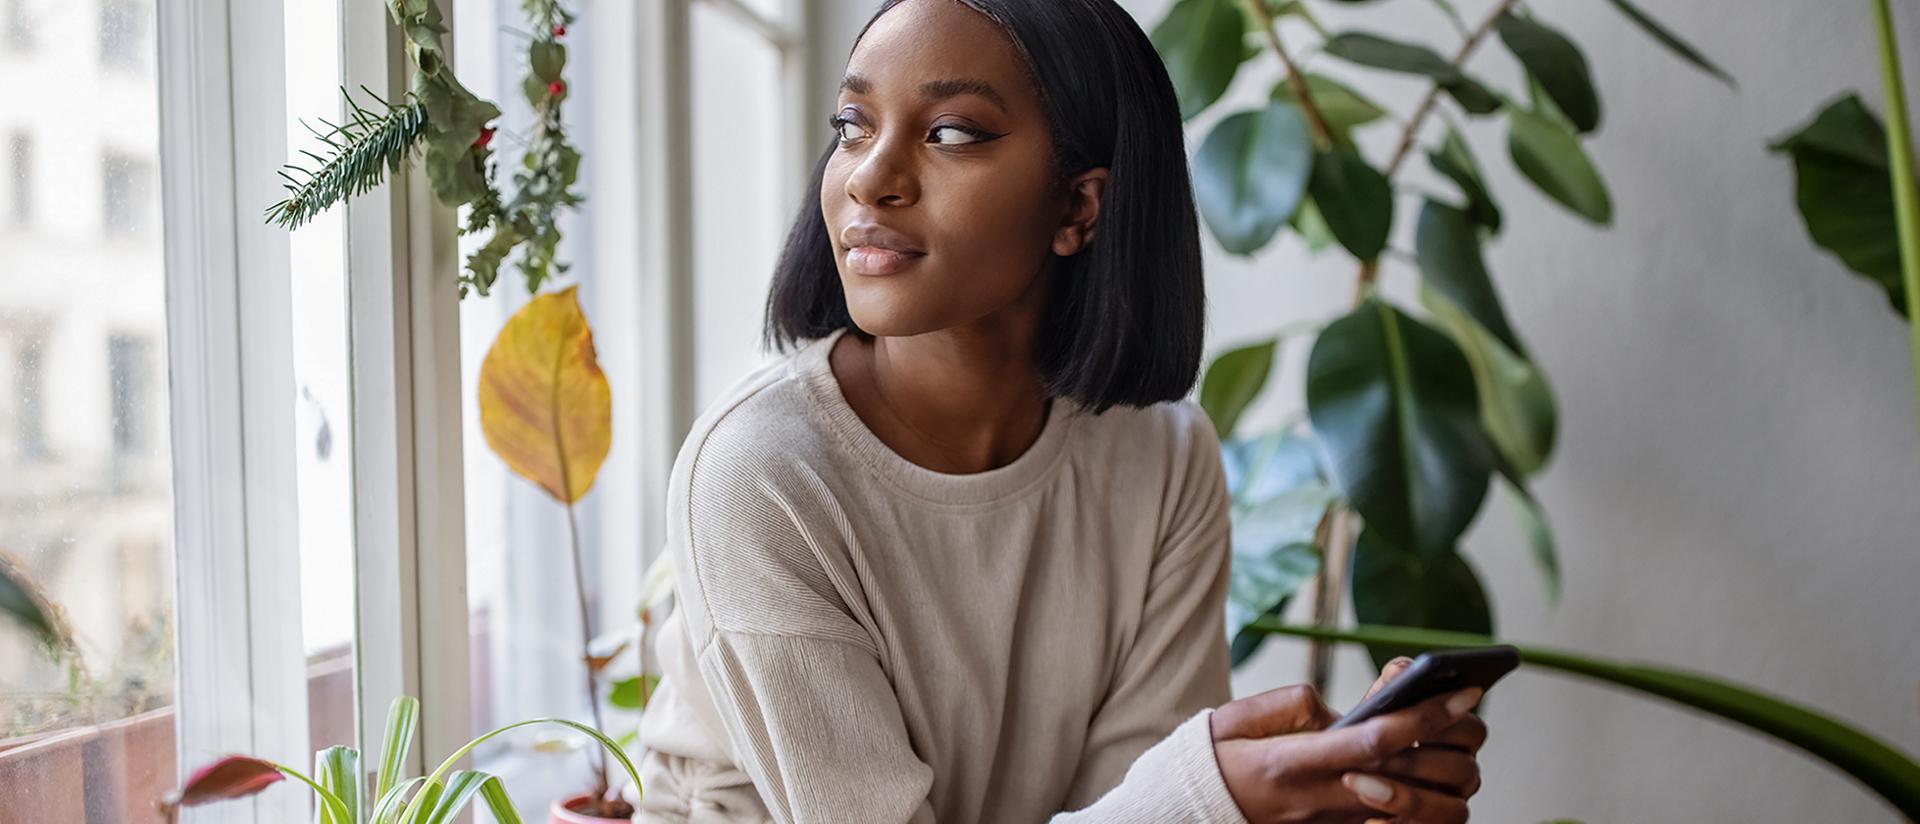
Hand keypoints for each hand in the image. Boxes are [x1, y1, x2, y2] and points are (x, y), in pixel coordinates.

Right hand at [1210, 659, 1484, 823]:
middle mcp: (1322, 798)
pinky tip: (1427, 768)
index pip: (1377, 740)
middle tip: (1468, 707)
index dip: (1426, 716)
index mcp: (1296, 762)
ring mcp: (1335, 820)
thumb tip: (1340, 709)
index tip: (1462, 691)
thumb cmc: (1214, 759)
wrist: (1191, 811)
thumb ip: (1292, 704)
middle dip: (1452, 740)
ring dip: (1443, 775)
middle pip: (1410, 776)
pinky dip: (1423, 798)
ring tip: (1448, 738)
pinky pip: (1397, 822)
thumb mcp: (1237, 719)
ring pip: (1415, 809)